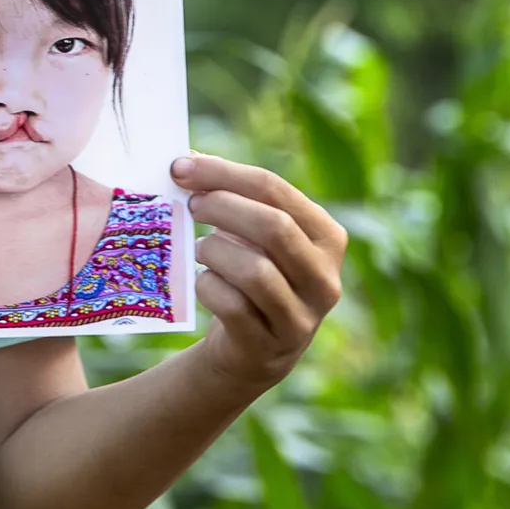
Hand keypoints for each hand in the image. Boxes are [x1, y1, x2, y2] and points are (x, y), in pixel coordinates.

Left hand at [173, 153, 346, 393]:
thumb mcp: (254, 234)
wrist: (251, 348)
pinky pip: (233, 306)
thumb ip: (231, 195)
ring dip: (214, 251)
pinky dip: (209, 287)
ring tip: (200, 248)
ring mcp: (302, 317)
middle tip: (191, 205)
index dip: (224, 173)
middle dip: (221, 208)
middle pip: (273, 227)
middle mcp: (324, 278)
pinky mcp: (270, 346)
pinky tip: (204, 281)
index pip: (275, 190)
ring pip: (255, 270)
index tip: (183, 168)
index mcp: (327, 237)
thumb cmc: (250, 273)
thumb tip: (187, 160)